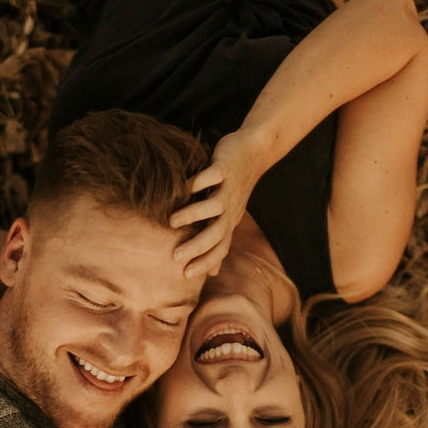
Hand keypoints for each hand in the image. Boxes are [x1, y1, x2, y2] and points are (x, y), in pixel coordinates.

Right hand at [170, 130, 265, 277]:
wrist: (256, 151)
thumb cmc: (236, 186)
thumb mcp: (229, 216)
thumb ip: (218, 241)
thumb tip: (214, 273)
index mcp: (230, 221)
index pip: (220, 248)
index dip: (206, 262)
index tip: (186, 276)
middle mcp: (231, 209)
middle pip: (216, 233)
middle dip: (197, 246)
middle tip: (176, 257)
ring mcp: (228, 188)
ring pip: (213, 206)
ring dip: (193, 215)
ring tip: (172, 222)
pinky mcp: (225, 167)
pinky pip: (212, 176)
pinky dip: (197, 183)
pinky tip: (181, 189)